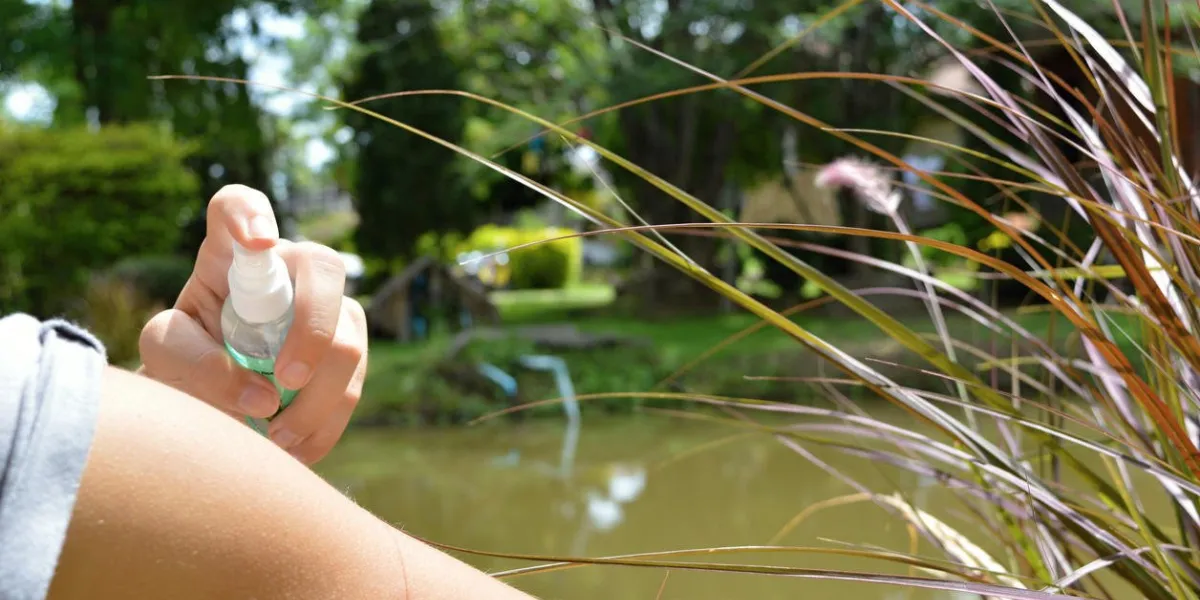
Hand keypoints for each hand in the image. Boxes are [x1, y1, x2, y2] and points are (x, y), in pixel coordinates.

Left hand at [138, 184, 367, 463]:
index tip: (257, 244)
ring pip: (349, 338)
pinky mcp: (347, 353)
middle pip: (323, 269)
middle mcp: (288, 270)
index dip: (250, 214)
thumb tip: (263, 397)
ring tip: (277, 438)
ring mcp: (326, 309)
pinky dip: (327, 424)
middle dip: (314, 327)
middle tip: (286, 379)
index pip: (237, 207)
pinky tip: (296, 447)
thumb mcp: (164, 356)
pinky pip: (355, 384)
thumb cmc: (182, 358)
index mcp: (229, 255)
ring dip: (319, 397)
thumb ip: (195, 364)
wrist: (207, 395)